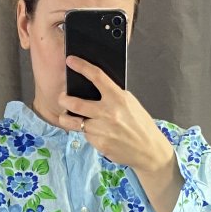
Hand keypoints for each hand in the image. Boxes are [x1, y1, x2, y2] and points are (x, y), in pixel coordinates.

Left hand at [58, 56, 173, 171]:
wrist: (148, 151)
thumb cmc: (141, 125)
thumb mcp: (130, 103)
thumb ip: (113, 95)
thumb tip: (95, 88)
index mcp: (118, 98)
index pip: (96, 77)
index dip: (81, 66)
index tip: (71, 61)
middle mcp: (108, 113)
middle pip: (75, 103)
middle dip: (64, 99)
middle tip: (62, 98)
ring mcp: (102, 130)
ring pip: (75, 123)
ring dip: (66, 119)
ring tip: (64, 116)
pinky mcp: (99, 144)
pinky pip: (86, 135)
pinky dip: (87, 133)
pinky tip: (95, 132)